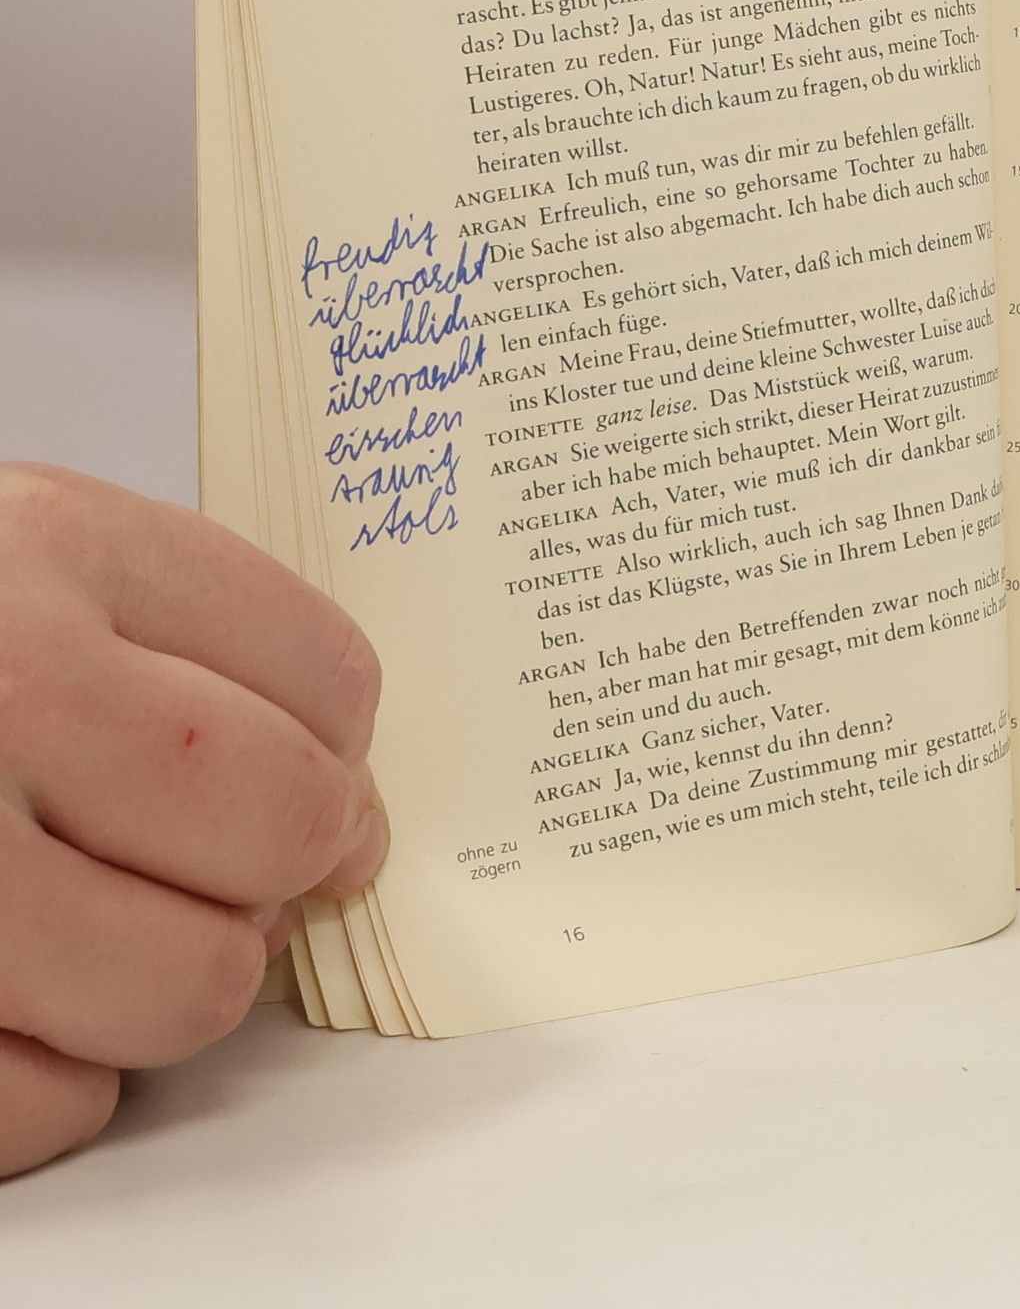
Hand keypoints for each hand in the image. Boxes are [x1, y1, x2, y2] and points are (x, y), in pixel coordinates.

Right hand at [0, 465, 385, 1178]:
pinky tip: (9, 995)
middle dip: (284, 858)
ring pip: (190, 986)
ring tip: (102, 919)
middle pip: (283, 825)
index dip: (340, 742)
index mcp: (51, 553)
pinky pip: (47, 1106)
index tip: (320, 766)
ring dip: (175, 973)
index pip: (326, 676)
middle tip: (226, 855)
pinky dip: (53, 1076)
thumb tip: (348, 813)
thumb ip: (186, 642)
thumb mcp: (20, 552)